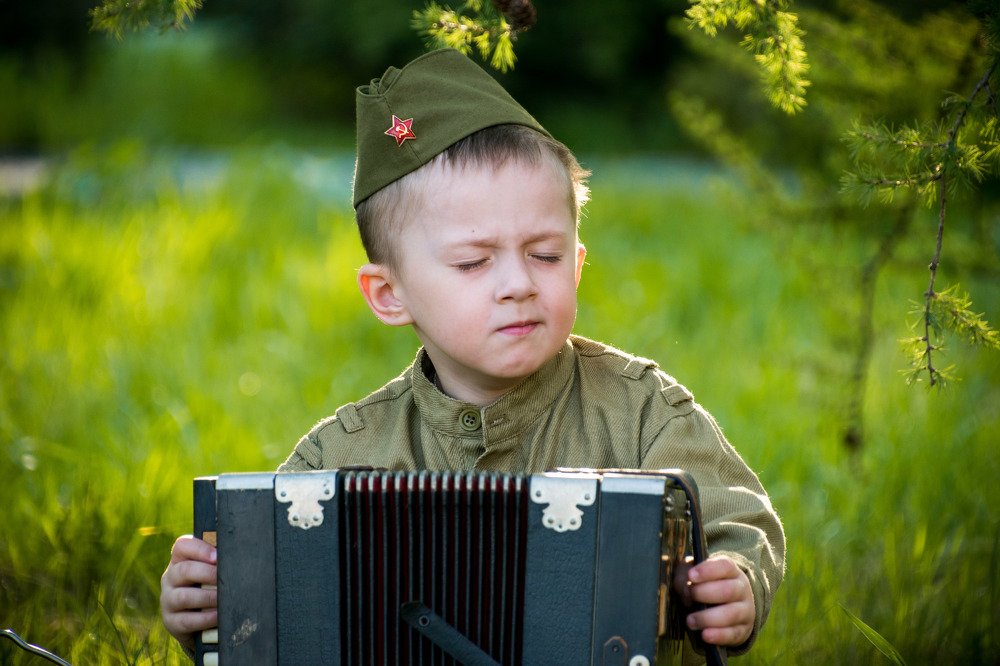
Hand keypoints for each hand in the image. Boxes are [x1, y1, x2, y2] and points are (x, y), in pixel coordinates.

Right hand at [160, 535, 217, 652]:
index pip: (182, 546)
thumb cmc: (209, 587)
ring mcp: (168, 600)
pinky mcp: (171, 622)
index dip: (201, 550)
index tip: (218, 557)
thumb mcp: (211, 571)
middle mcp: (170, 578)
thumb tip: (240, 552)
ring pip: (184, 596)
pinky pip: (186, 620)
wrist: (198, 621)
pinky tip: (218, 615)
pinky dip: (205, 618)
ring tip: (225, 599)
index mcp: (179, 560)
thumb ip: (219, 561)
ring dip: (208, 597)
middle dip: (208, 574)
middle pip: (184, 570)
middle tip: (226, 579)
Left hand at [674, 556, 754, 646]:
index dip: (708, 570)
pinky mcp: (743, 630)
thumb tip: (686, 592)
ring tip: (690, 621)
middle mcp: (742, 589)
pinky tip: (705, 635)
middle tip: (689, 597)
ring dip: (707, 618)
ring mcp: (745, 610)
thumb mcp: (693, 575)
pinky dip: (719, 635)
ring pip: (731, 614)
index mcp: (731, 571)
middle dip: (705, 594)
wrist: (725, 605)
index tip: (691, 575)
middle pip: (728, 590)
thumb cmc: (704, 585)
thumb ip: (684, 577)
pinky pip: (733, 634)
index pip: (725, 566)